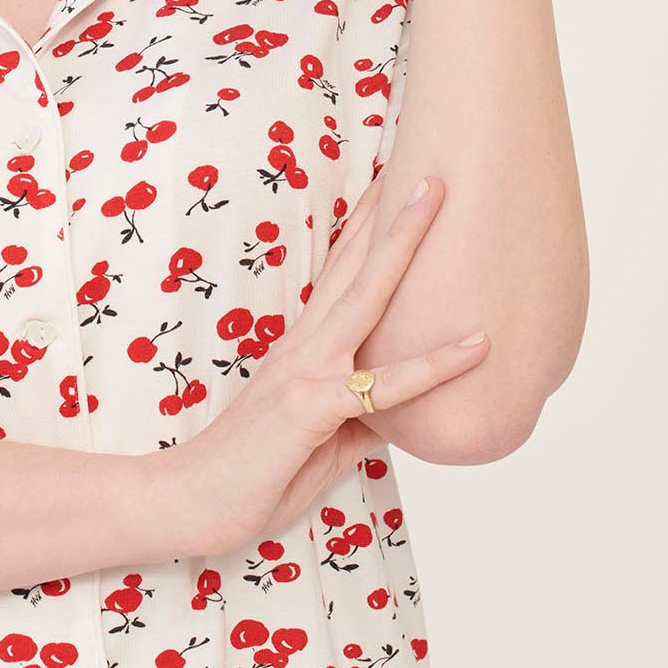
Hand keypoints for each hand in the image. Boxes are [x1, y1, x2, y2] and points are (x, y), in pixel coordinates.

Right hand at [151, 166, 489, 556]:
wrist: (189, 500)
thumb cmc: (248, 475)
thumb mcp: (318, 440)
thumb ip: (361, 419)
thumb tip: (405, 414)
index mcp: (303, 348)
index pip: (342, 275)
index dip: (368, 228)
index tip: (393, 186)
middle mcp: (306, 345)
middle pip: (356, 264)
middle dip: (391, 213)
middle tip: (429, 167)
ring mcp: (309, 369)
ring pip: (369, 296)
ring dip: (406, 244)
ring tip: (438, 198)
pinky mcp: (314, 406)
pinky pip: (386, 385)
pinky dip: (436, 363)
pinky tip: (477, 344)